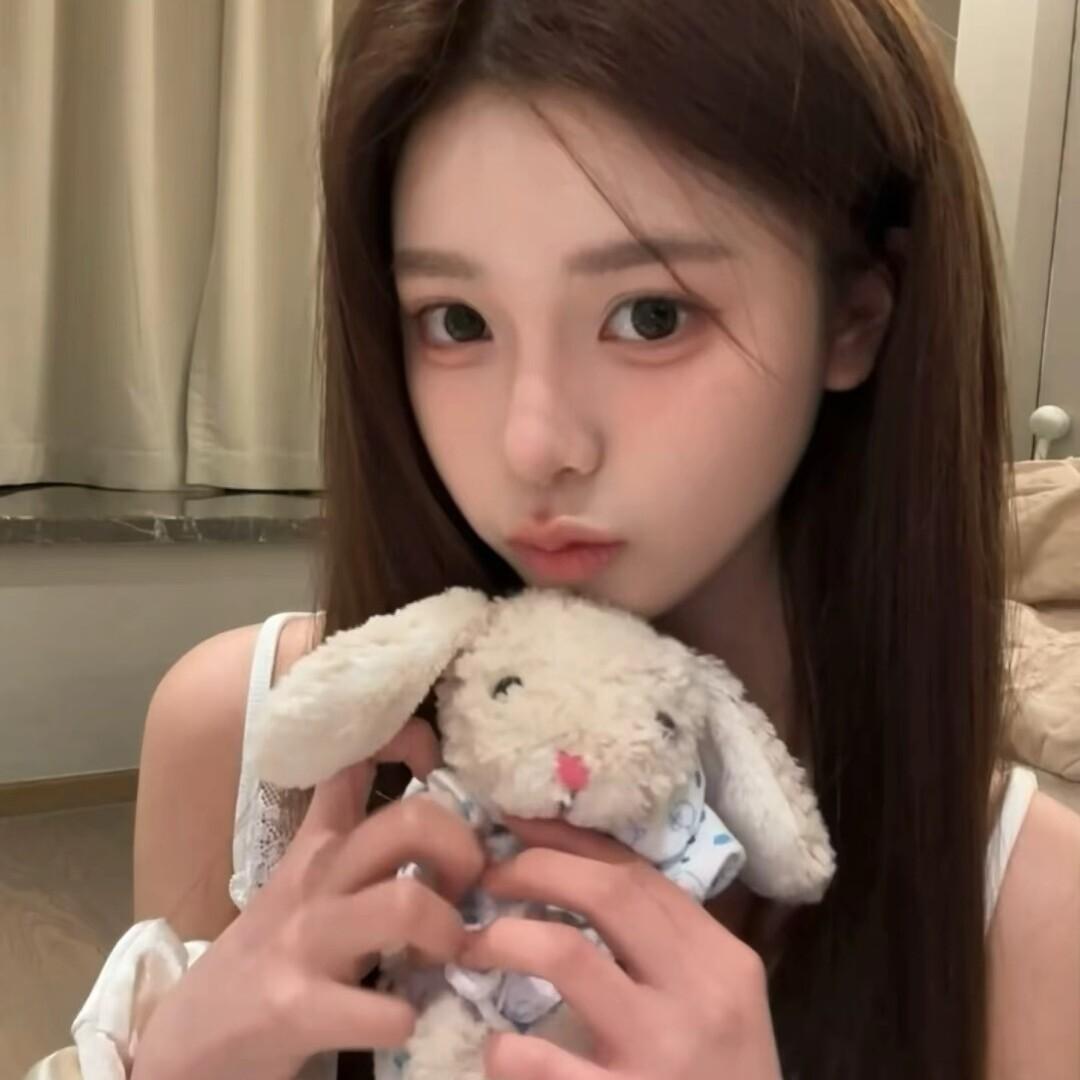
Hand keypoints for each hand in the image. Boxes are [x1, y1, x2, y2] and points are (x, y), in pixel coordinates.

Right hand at [132, 719, 485, 1079]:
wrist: (188, 1044)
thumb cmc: (267, 958)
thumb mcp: (305, 885)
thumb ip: (358, 847)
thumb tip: (437, 820)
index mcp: (319, 847)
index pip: (356, 762)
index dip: (407, 740)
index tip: (436, 765)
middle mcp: (315, 880)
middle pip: (410, 820)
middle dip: (462, 850)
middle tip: (465, 891)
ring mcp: (305, 941)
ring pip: (404, 902)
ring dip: (445, 932)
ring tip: (441, 957)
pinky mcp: (296, 1009)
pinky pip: (385, 1009)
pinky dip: (408, 1018)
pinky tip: (402, 1021)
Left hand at [458, 817, 781, 1079]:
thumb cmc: (721, 1079)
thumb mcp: (715, 1000)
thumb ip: (666, 944)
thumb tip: (576, 875)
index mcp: (721, 957)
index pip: (639, 872)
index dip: (570, 841)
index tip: (518, 826)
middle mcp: (697, 992)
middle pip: (606, 892)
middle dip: (536, 868)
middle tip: (489, 877)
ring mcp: (660, 1050)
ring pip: (565, 953)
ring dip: (504, 937)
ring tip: (474, 947)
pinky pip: (539, 1060)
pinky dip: (504, 1048)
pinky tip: (497, 1049)